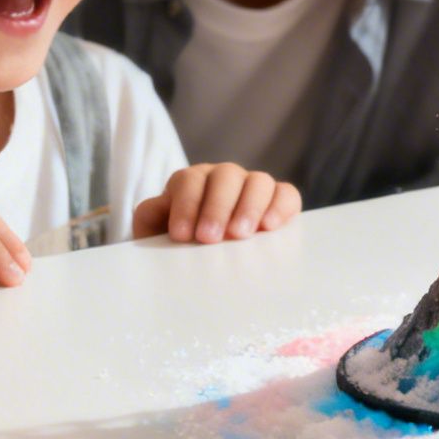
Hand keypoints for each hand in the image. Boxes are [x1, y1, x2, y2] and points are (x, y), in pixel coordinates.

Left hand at [132, 163, 300, 242]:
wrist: (201, 262)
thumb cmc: (181, 246)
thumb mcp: (157, 232)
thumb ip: (152, 217)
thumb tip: (159, 208)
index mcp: (192, 182)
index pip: (190, 181)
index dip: (186, 205)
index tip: (182, 235)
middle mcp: (224, 178)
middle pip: (225, 177)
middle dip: (217, 207)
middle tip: (210, 238)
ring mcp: (254, 187)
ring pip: (258, 181)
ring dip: (249, 207)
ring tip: (241, 236)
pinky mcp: (279, 201)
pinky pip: (286, 194)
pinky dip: (280, 207)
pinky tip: (270, 227)